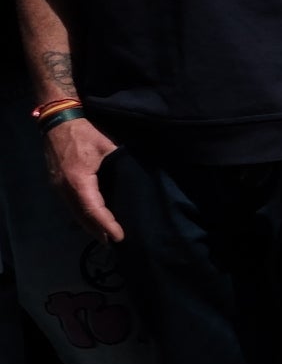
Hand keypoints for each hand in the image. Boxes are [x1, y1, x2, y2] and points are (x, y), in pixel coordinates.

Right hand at [44, 115, 118, 243]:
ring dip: (88, 225)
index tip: (119, 236)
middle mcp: (64, 187)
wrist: (58, 120)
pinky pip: (69, 204)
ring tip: (104, 236)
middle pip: (82, 215)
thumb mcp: (108, 145)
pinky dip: (81, 215)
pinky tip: (91, 220)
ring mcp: (57, 186)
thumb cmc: (85, 131)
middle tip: (114, 242)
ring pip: (74, 212)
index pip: (94, 209)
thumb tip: (142, 175)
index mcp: (78, 180)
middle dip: (97, 230)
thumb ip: (123, 162)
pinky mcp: (56, 183)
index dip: (107, 224)